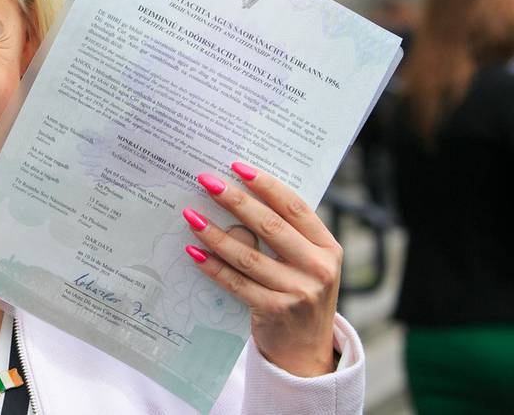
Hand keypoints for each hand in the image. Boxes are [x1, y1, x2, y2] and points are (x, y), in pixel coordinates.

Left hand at [182, 162, 340, 376]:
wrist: (306, 351)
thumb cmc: (299, 294)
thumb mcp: (304, 263)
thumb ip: (283, 235)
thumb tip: (237, 197)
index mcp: (327, 247)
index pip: (294, 207)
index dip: (265, 185)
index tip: (237, 167)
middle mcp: (318, 267)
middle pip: (270, 226)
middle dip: (235, 200)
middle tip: (207, 181)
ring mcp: (299, 292)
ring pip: (248, 256)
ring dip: (215, 234)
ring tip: (190, 216)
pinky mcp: (276, 311)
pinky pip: (236, 283)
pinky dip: (213, 267)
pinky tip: (194, 252)